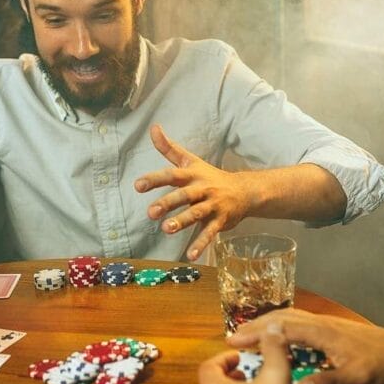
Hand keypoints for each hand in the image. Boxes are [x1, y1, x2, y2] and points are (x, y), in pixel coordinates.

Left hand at [134, 124, 255, 260]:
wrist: (245, 191)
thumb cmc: (210, 176)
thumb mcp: (190, 161)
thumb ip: (169, 148)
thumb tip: (153, 128)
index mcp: (192, 175)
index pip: (171, 175)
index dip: (155, 180)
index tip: (138, 186)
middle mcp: (202, 189)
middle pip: (184, 195)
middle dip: (167, 203)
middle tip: (150, 212)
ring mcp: (212, 205)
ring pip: (196, 214)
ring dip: (182, 221)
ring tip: (166, 229)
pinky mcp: (220, 221)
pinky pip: (210, 233)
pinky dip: (200, 244)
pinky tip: (189, 255)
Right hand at [228, 309, 383, 383]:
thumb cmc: (380, 363)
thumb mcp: (356, 379)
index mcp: (320, 333)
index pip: (280, 330)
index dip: (256, 335)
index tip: (234, 342)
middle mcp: (318, 323)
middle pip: (279, 318)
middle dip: (253, 326)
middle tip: (231, 337)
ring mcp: (323, 322)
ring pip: (286, 316)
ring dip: (264, 323)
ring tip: (246, 333)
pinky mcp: (327, 326)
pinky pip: (295, 320)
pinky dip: (278, 324)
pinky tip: (275, 334)